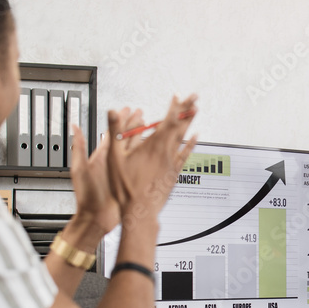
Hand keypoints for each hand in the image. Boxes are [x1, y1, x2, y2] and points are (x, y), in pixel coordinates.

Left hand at [69, 109, 142, 235]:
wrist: (96, 217)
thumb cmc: (87, 196)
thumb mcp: (80, 168)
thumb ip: (78, 146)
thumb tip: (74, 127)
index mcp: (101, 157)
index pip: (113, 134)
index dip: (120, 120)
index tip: (127, 109)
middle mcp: (113, 162)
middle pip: (126, 139)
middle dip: (134, 125)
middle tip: (142, 114)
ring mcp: (122, 171)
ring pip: (135, 150)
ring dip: (142, 137)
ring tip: (150, 126)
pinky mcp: (129, 180)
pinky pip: (140, 164)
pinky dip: (147, 155)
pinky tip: (154, 150)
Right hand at [107, 95, 197, 225]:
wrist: (140, 211)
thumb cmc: (126, 188)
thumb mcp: (114, 157)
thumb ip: (115, 132)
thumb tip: (113, 112)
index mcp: (153, 146)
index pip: (168, 120)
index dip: (175, 106)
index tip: (179, 96)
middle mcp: (166, 152)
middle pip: (180, 126)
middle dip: (187, 109)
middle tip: (194, 97)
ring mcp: (172, 163)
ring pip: (184, 137)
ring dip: (189, 122)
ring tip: (195, 111)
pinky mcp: (174, 173)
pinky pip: (186, 154)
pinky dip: (191, 143)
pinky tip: (195, 137)